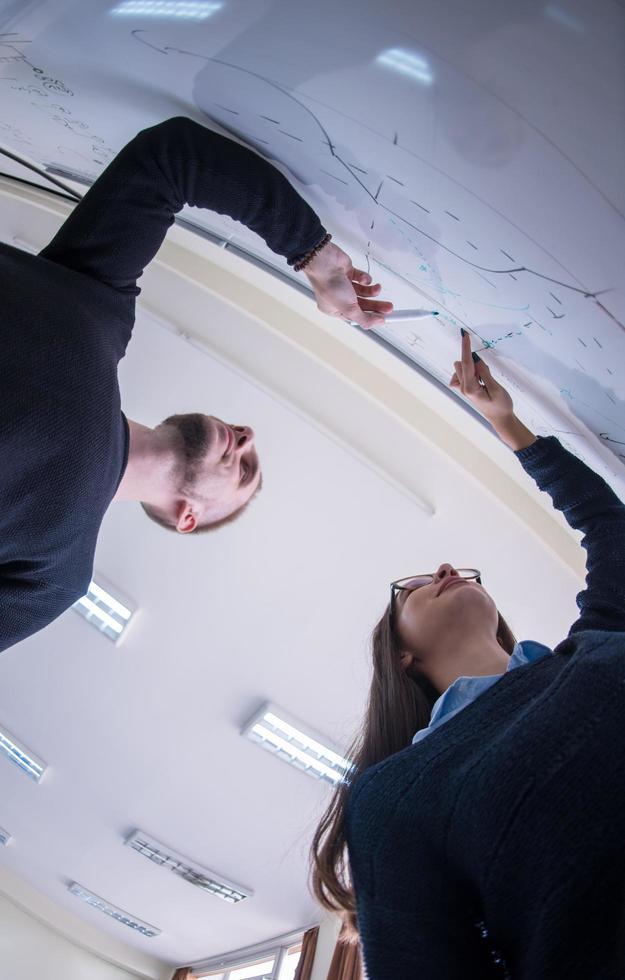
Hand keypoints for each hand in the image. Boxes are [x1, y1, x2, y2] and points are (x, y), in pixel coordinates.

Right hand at [304, 242, 392, 328]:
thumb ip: (363, 318)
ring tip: (377, 289)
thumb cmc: (328, 285)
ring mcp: (343, 285)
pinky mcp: (348, 273)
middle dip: (376, 306)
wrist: (325, 262)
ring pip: (363, 292)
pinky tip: (363, 279)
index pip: (357, 317)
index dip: (371, 317)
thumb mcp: (348, 308)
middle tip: (388, 308)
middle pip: (362, 305)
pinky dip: (365, 279)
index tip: (384, 318)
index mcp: (334, 310)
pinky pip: (362, 278)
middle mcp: (338, 298)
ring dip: (373, 291)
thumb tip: (376, 323)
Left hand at [450, 333, 536, 449]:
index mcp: (470, 388)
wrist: (500, 418)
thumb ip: (485, 373)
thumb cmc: (500, 406)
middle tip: (487, 373)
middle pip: (461, 364)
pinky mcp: (466, 388)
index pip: (466, 364)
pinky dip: (471, 372)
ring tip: (485, 379)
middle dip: (473, 362)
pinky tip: (479, 379)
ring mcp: (463, 388)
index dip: (466, 348)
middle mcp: (463, 388)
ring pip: (462, 368)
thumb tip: (476, 360)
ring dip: (472, 368)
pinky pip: (462, 374)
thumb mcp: (496, 388)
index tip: (465, 336)